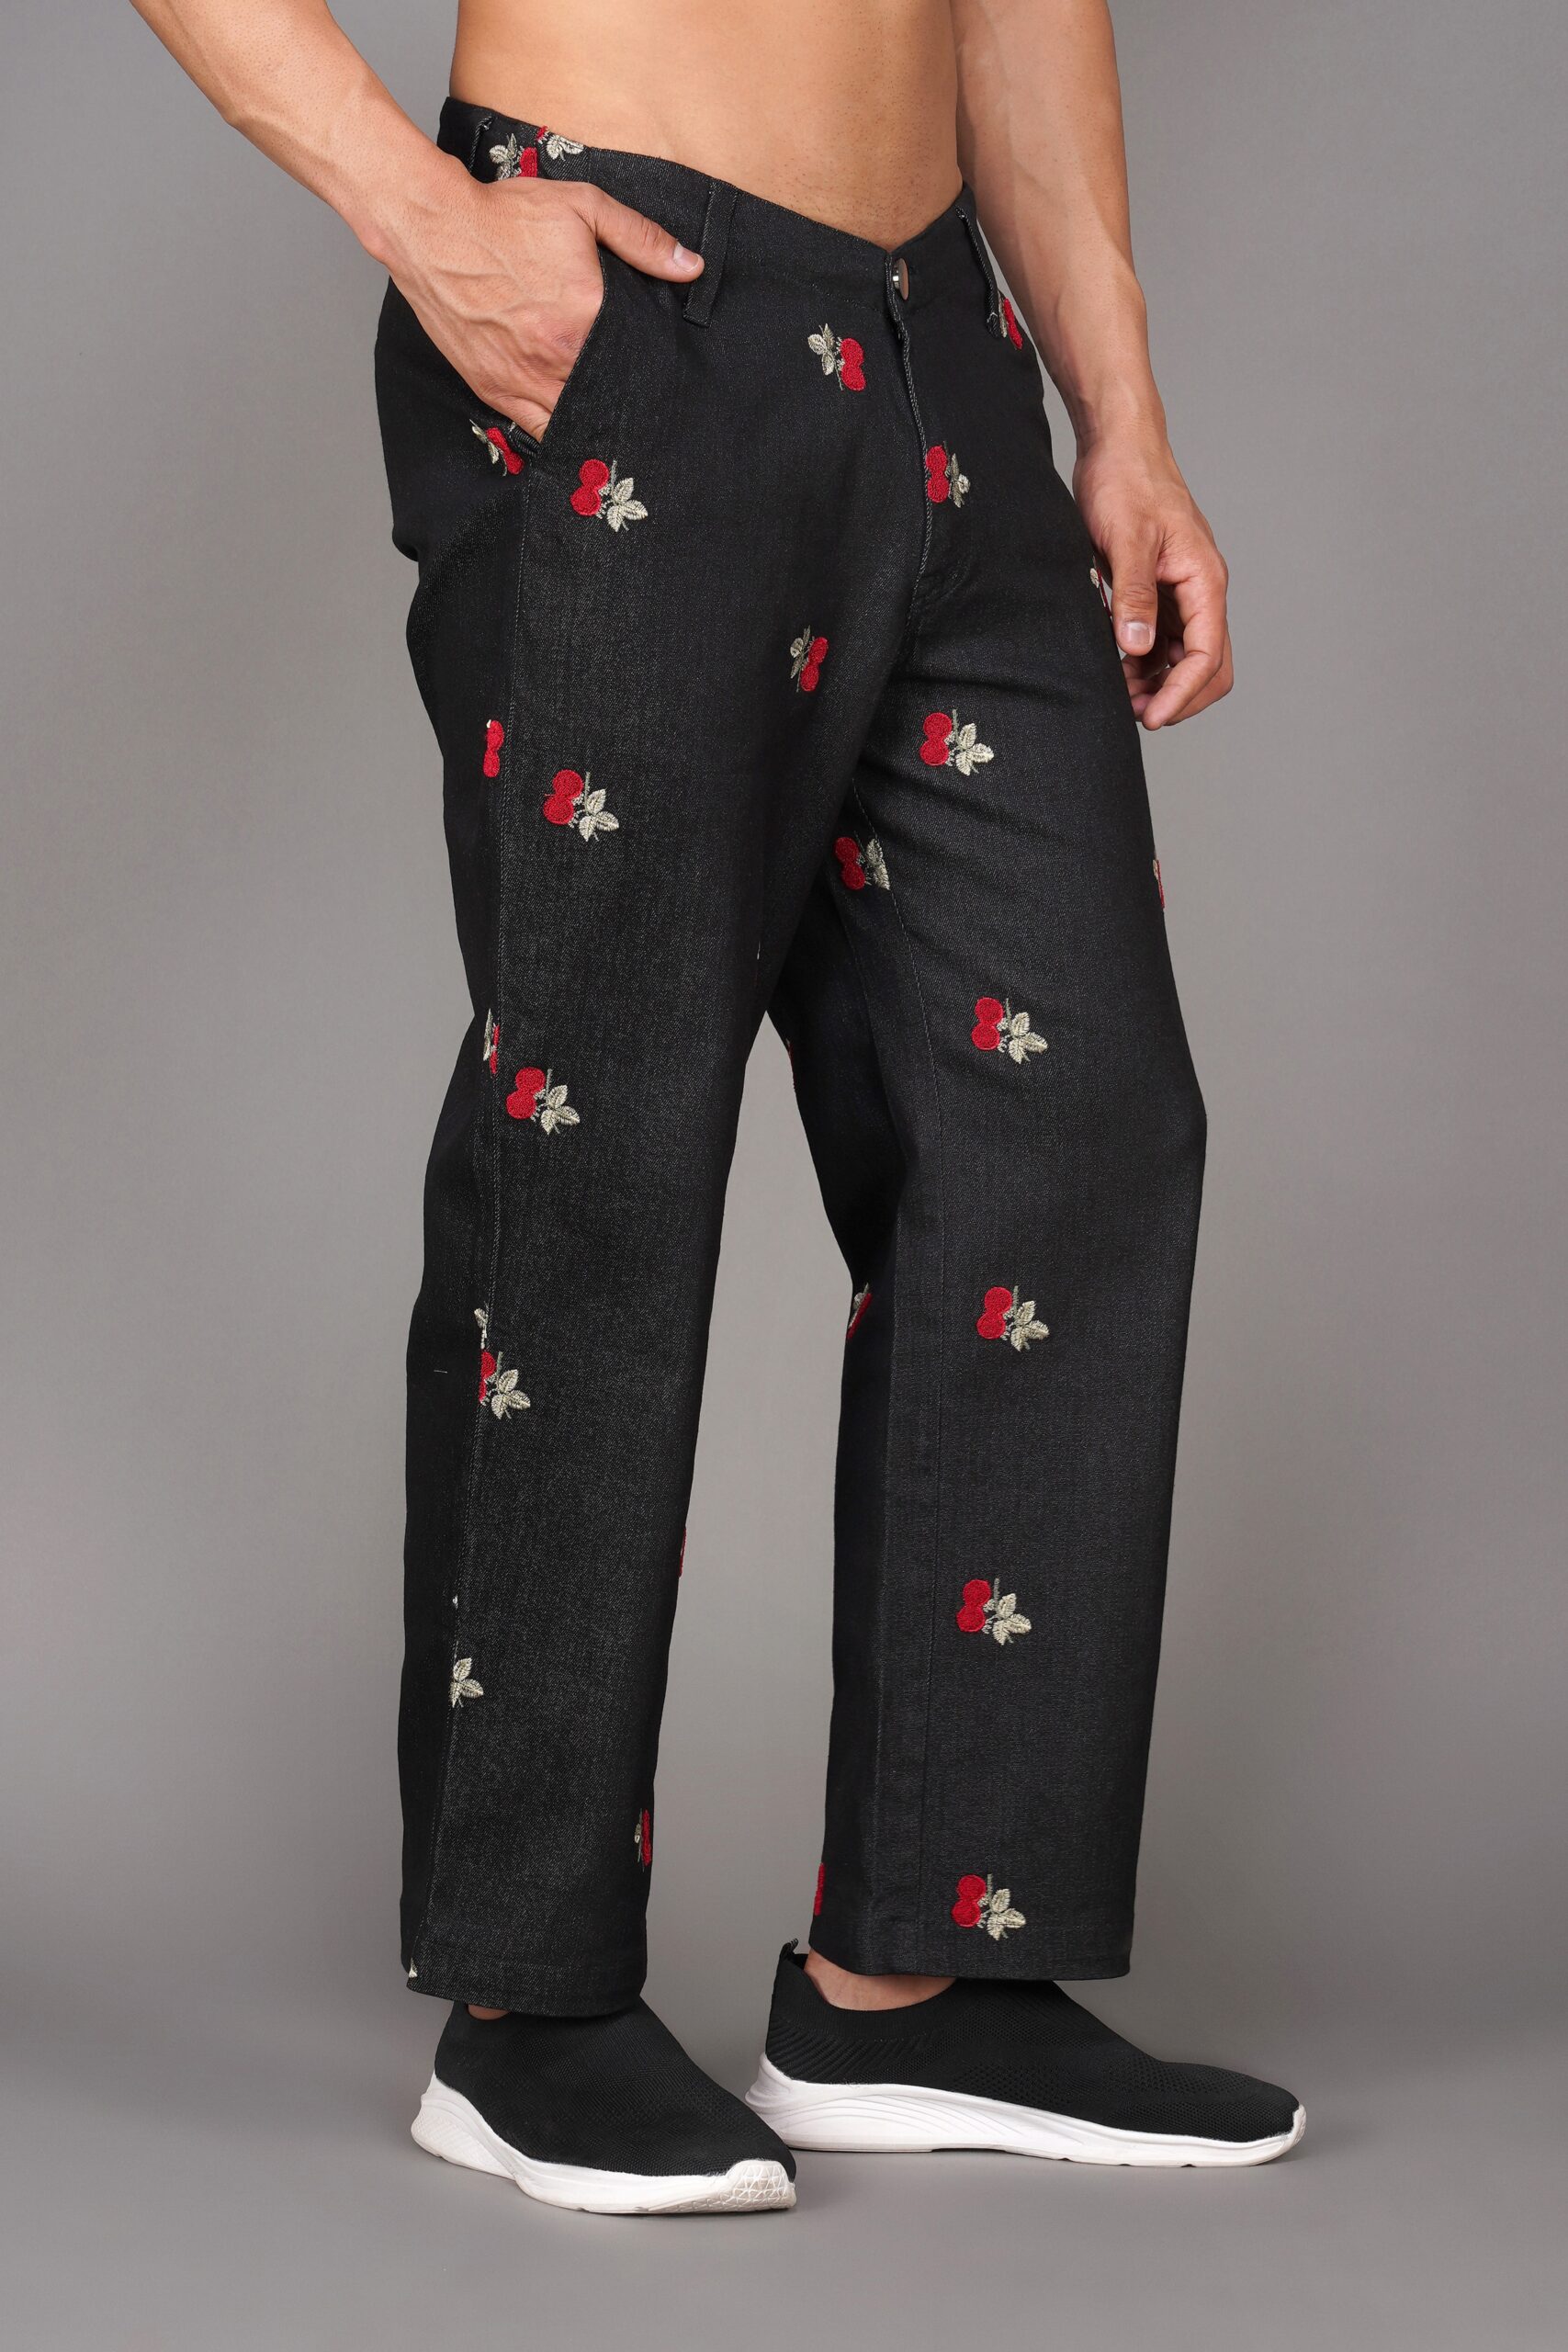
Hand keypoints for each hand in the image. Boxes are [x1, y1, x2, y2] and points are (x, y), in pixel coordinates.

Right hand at [385, 163, 701, 439]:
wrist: (433, 228)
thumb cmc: (505, 215)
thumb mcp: (583, 207)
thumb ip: (641, 238)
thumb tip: (691, 266)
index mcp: (585, 318)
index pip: (637, 361)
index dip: (652, 370)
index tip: (666, 377)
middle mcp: (556, 359)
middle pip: (608, 398)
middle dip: (627, 401)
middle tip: (644, 404)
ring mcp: (522, 381)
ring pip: (575, 423)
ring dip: (596, 423)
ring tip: (615, 422)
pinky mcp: (495, 390)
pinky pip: (538, 429)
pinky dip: (561, 433)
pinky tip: (577, 427)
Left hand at [1073, 436, 1232, 729]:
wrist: (1117, 447)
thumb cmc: (1127, 481)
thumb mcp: (1127, 539)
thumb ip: (1133, 595)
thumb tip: (1136, 648)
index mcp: (1204, 580)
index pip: (1208, 656)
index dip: (1182, 693)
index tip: (1150, 718)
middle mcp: (1200, 592)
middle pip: (1207, 666)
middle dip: (1176, 696)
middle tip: (1133, 713)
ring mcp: (1181, 594)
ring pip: (1182, 658)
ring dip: (1155, 683)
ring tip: (1116, 690)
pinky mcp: (1159, 592)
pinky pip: (1160, 641)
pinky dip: (1141, 661)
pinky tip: (1113, 664)